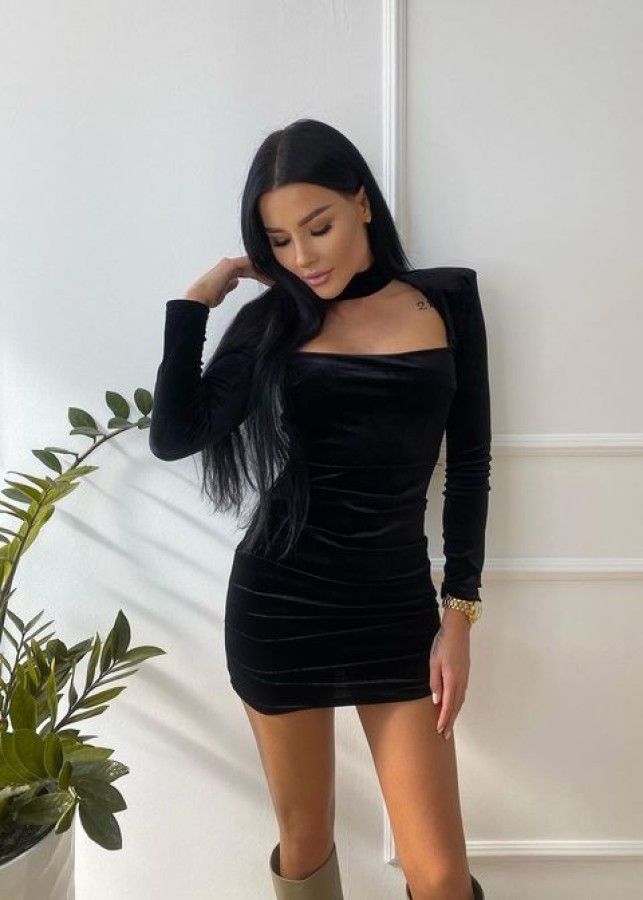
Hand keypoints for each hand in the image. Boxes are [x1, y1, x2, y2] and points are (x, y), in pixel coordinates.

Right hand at [183, 255, 275, 307]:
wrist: (198, 299)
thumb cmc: (207, 298)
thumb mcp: (222, 292)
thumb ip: (229, 285)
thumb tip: (236, 282)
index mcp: (227, 270)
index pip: (248, 270)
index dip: (260, 274)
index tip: (271, 281)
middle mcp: (228, 264)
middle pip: (251, 265)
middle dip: (265, 271)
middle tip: (278, 278)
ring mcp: (228, 264)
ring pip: (251, 264)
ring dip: (264, 270)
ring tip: (276, 277)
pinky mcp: (229, 266)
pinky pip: (248, 265)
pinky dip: (259, 270)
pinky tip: (268, 275)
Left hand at [429, 610, 470, 740]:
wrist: (458, 631)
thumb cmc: (443, 644)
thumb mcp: (434, 662)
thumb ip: (435, 682)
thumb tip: (436, 701)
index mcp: (452, 680)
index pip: (448, 705)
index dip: (444, 719)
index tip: (440, 731)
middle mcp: (461, 682)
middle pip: (456, 706)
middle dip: (450, 722)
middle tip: (445, 736)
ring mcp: (465, 678)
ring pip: (460, 701)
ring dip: (454, 714)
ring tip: (448, 726)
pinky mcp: (465, 674)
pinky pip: (461, 694)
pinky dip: (457, 705)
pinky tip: (453, 708)